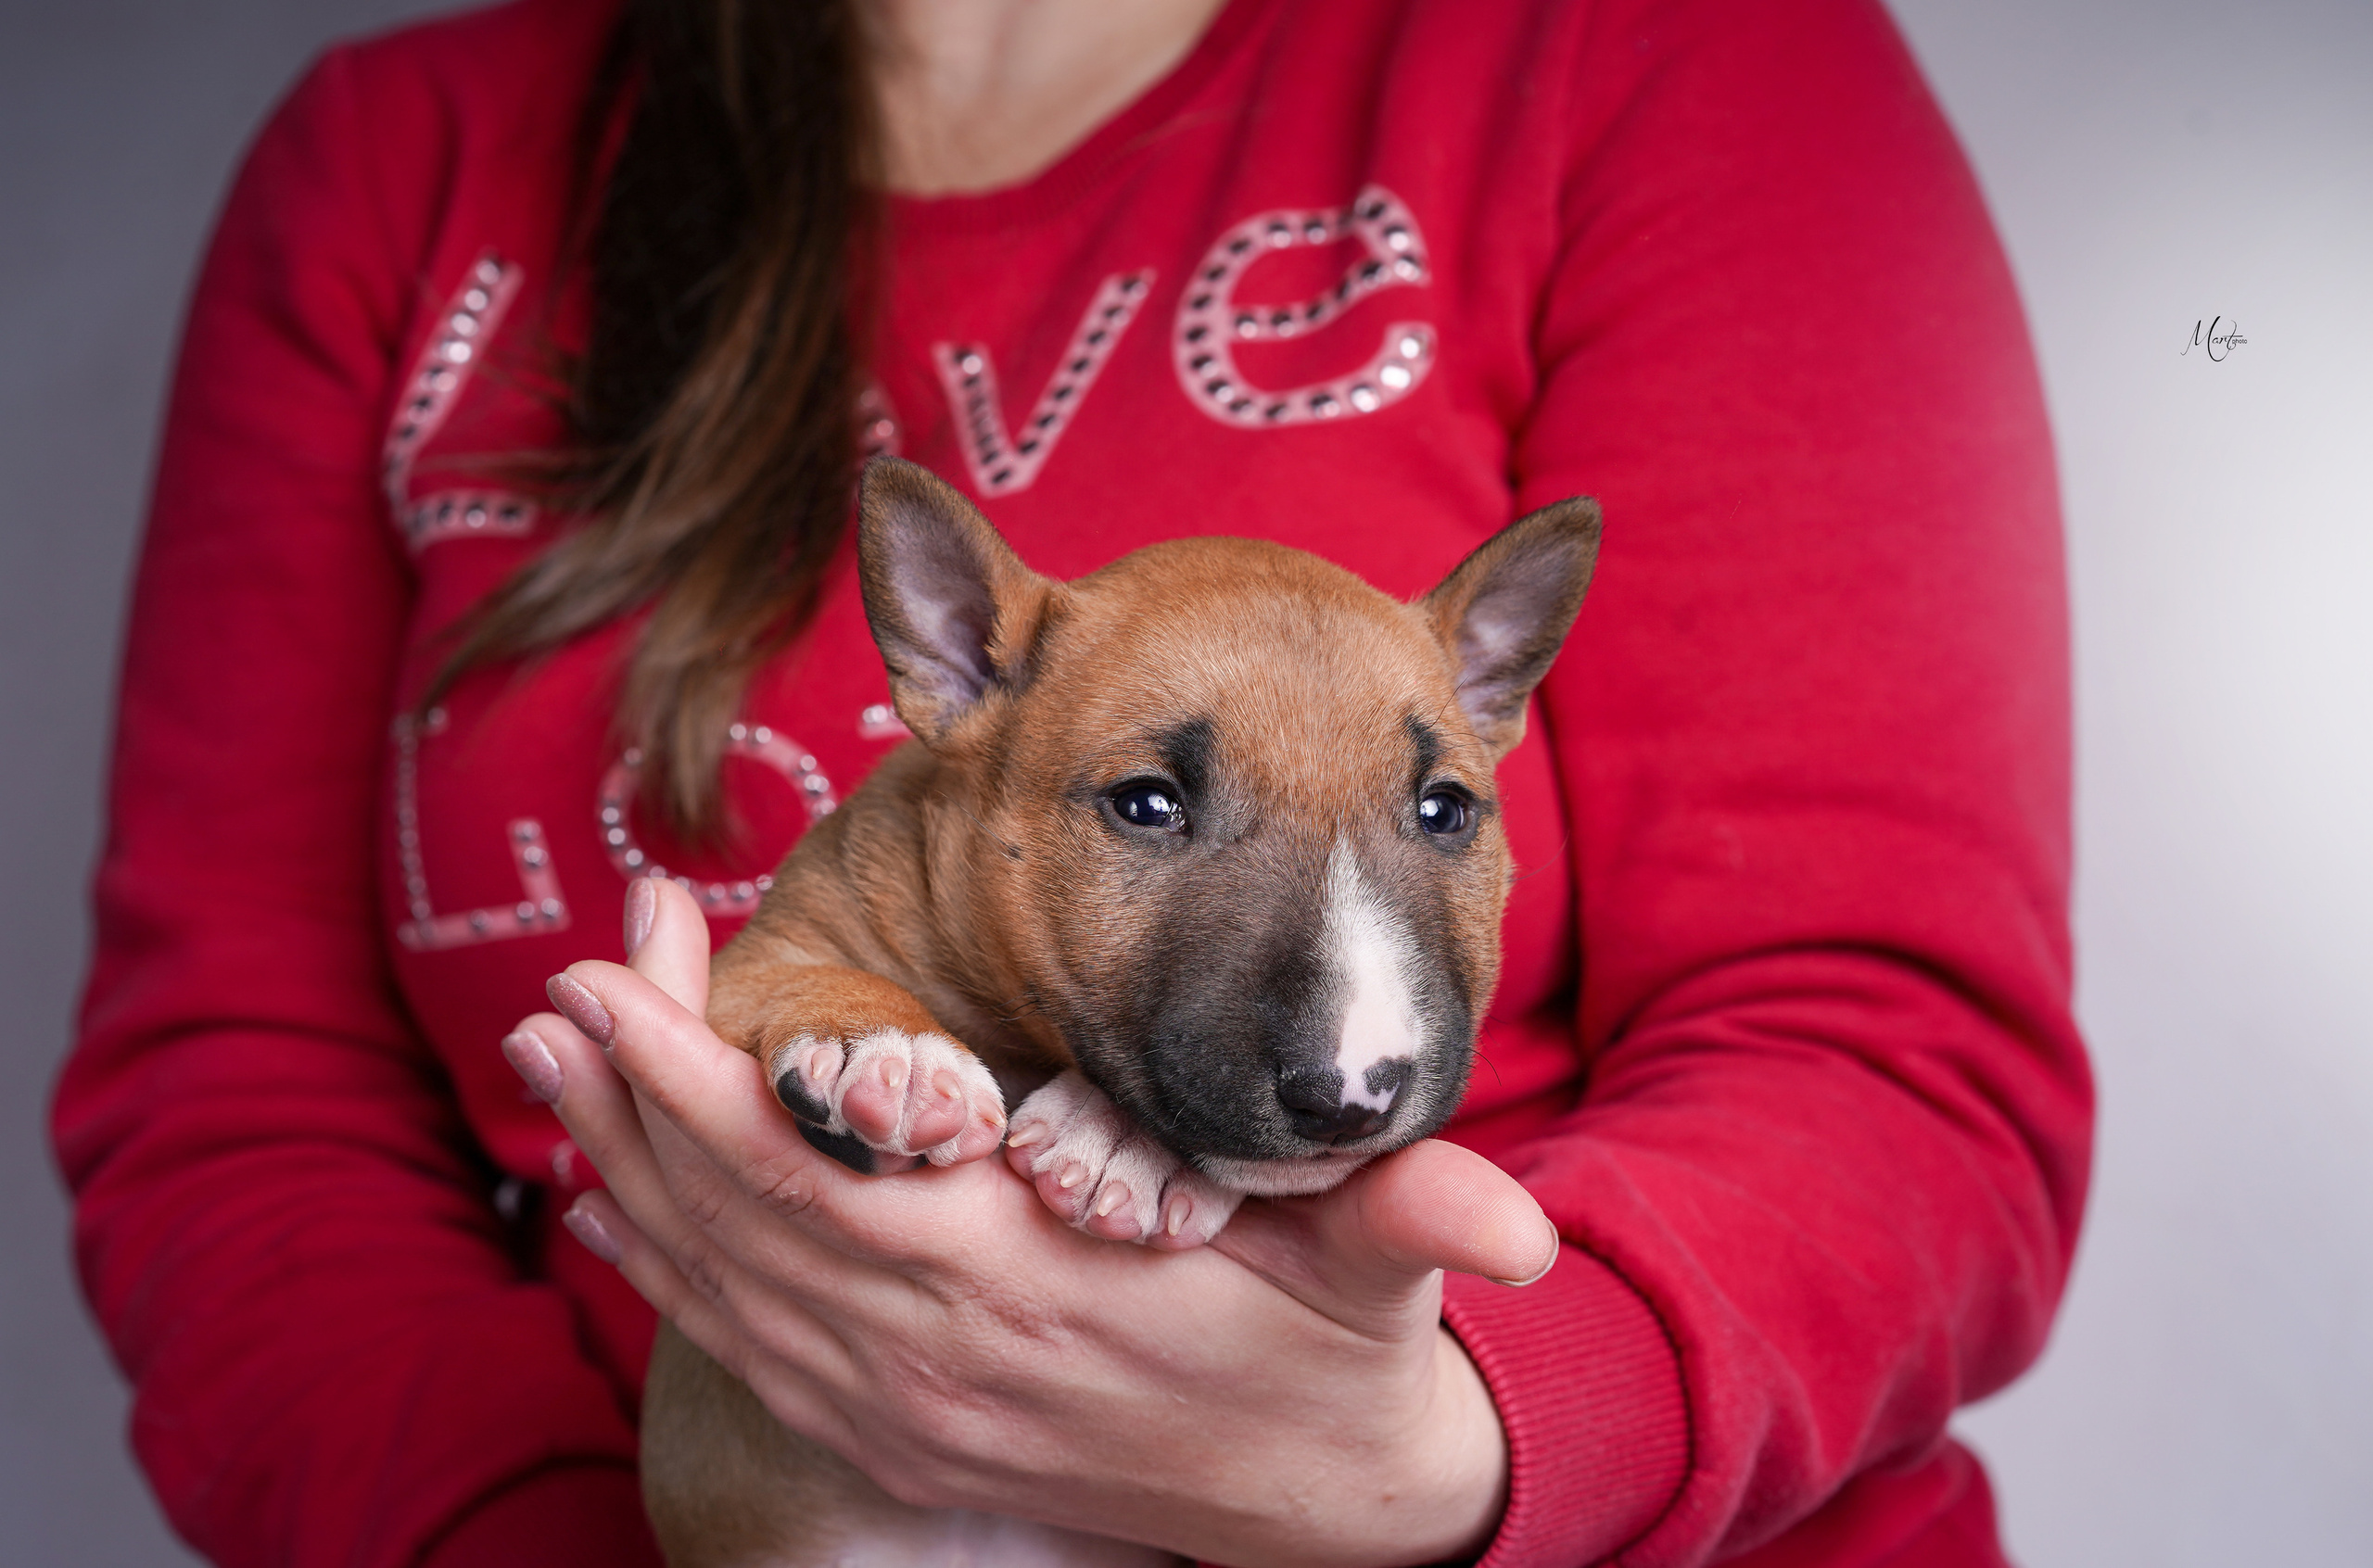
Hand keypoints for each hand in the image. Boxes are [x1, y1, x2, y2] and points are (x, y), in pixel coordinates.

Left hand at [505, 879, 1558, 1566]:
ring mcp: (904, 1410)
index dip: (707, 1087)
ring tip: (553, 1056)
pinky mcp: (898, 1438)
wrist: (1319, 1516)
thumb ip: (1420, 1227)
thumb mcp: (1377, 1279)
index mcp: (1029, 1288)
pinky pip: (746, 1350)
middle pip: (736, 1218)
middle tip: (553, 985)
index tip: (623, 981)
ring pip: (721, 1282)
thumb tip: (1518, 1226)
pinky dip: (665, 1268)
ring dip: (625, 1165)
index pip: (824, 1179)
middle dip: (633, 1096)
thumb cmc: (1329, 1357)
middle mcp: (937, 1354)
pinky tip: (613, 1201)